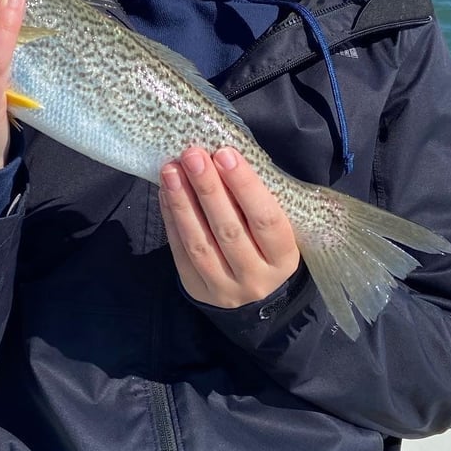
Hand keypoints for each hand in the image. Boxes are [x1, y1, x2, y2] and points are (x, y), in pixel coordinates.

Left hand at [159, 147, 299, 307]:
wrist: (253, 296)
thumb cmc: (265, 246)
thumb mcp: (274, 229)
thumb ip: (255, 200)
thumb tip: (222, 157)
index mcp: (284, 258)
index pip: (266, 219)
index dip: (245, 185)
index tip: (225, 154)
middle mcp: (256, 277)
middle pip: (229, 230)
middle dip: (208, 188)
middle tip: (193, 155)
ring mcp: (225, 287)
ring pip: (200, 242)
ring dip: (183, 202)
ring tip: (171, 170)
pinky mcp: (197, 289)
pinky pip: (180, 251)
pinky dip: (172, 219)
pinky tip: (166, 192)